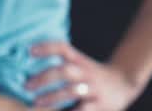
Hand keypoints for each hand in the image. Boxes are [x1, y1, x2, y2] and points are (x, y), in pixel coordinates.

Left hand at [26, 41, 141, 109]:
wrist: (124, 83)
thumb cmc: (93, 75)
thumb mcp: (81, 64)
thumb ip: (62, 65)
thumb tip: (31, 67)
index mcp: (79, 60)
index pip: (63, 48)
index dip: (47, 47)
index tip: (29, 51)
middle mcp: (85, 73)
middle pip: (65, 71)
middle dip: (45, 78)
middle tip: (26, 85)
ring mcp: (93, 89)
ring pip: (72, 91)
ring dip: (52, 97)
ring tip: (36, 103)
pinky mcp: (99, 105)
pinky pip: (82, 110)